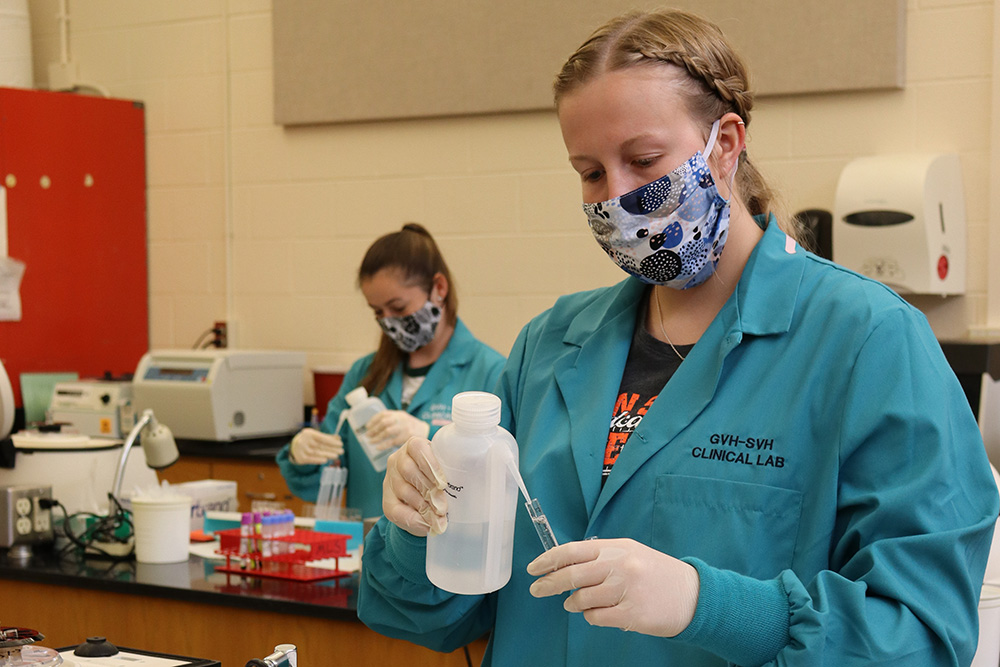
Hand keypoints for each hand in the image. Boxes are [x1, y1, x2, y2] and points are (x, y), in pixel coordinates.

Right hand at [289, 428, 343, 464]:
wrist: (294, 447)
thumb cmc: (309, 440)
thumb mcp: (316, 436)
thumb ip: (327, 437)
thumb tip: (338, 438)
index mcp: (309, 433)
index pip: (322, 438)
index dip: (332, 441)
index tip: (341, 444)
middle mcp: (304, 441)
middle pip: (321, 446)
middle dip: (332, 449)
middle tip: (342, 451)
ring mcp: (302, 450)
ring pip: (317, 453)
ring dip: (328, 455)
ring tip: (336, 456)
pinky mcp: (301, 457)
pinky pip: (311, 459)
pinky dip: (319, 460)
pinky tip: (326, 460)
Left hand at [366, 410, 430, 450]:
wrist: (426, 431)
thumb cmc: (410, 426)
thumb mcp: (402, 419)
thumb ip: (391, 420)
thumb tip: (373, 428)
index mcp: (398, 414)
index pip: (383, 414)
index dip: (373, 420)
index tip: (367, 426)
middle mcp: (401, 419)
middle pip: (384, 422)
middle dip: (374, 429)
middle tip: (367, 435)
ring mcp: (405, 428)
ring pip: (387, 431)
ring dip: (377, 437)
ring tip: (371, 442)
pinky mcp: (407, 437)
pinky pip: (393, 441)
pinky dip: (384, 445)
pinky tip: (378, 447)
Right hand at [382, 437, 448, 536]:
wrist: (423, 503)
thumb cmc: (438, 481)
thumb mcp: (444, 471)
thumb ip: (451, 471)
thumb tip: (470, 482)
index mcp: (414, 446)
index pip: (418, 448)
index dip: (430, 465)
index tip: (443, 483)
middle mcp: (398, 460)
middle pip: (409, 470)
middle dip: (428, 489)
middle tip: (443, 507)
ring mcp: (390, 480)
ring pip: (403, 490)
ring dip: (423, 507)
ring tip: (439, 519)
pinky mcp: (386, 501)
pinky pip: (395, 511)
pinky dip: (413, 520)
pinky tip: (427, 526)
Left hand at [526, 538, 699, 637]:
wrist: (693, 595)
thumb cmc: (657, 574)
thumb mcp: (630, 553)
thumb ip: (600, 557)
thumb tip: (565, 565)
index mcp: (616, 548)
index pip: (573, 551)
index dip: (548, 559)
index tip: (534, 568)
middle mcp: (620, 566)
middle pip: (572, 575)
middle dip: (548, 583)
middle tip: (537, 589)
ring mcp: (626, 590)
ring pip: (582, 599)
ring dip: (574, 603)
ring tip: (576, 603)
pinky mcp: (631, 614)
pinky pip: (596, 617)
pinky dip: (591, 617)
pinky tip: (597, 613)